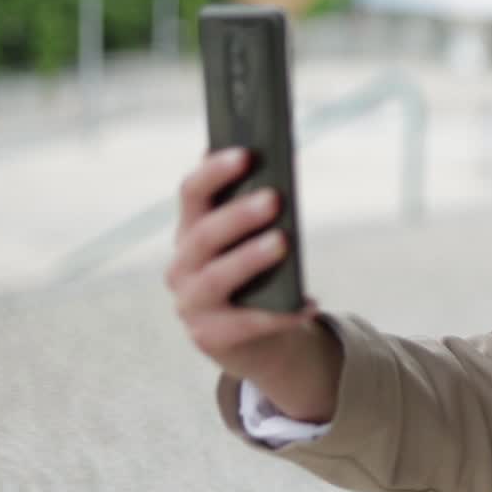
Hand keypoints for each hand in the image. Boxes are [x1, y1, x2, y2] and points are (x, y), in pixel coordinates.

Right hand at [165, 147, 319, 383]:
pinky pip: (246, 323)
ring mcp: (191, 303)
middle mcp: (182, 265)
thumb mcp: (252, 240)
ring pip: (216, 277)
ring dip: (249, 258)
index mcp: (191, 230)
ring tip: (283, 242)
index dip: (214, 172)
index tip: (246, 153)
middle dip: (238, 214)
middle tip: (274, 198)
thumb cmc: (257, 274)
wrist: (252, 338)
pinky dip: (280, 313)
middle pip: (203, 234)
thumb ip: (257, 209)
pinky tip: (309, 303)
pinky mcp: (209, 337)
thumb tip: (282, 169)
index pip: (192, 193)